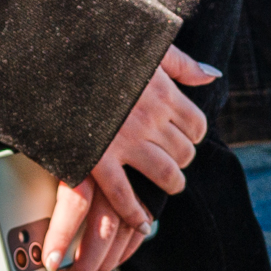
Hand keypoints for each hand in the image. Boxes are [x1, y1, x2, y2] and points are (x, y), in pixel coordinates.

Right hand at [40, 48, 218, 270]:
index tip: (185, 136)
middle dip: (183, 158)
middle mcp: (150, 119)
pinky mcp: (97, 159)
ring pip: (166, 174)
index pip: (197, 125)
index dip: (194, 134)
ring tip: (170, 184)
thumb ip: (183, 64)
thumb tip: (213, 75)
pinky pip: (123, 195)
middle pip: (184, 152)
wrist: (57, 58)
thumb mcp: (149, 48)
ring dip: (171, 183)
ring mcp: (126, 142)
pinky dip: (136, 213)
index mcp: (163, 93)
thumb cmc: (103, 48)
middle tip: (175, 160)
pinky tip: (143, 223)